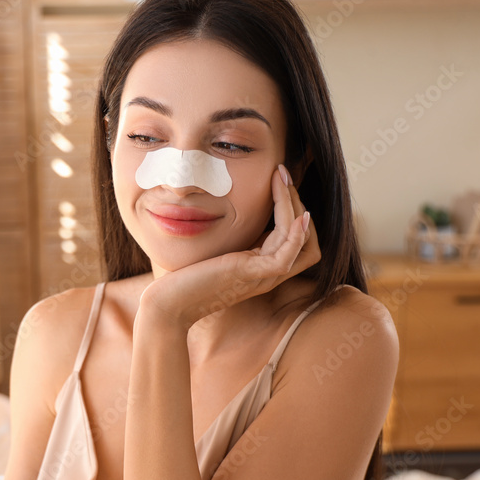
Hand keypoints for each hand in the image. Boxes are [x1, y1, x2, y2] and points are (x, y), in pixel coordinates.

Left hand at [140, 164, 320, 329]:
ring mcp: (262, 275)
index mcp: (262, 269)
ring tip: (281, 178)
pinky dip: (296, 232)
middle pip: (308, 243)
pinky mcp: (251, 273)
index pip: (298, 243)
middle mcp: (268, 274)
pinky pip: (286, 253)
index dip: (296, 212)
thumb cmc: (186, 278)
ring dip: (294, 204)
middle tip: (282, 175)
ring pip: (299, 240)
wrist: (170, 304)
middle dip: (300, 204)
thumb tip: (235, 208)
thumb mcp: (218, 252)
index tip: (279, 182)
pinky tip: (294, 211)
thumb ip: (234, 238)